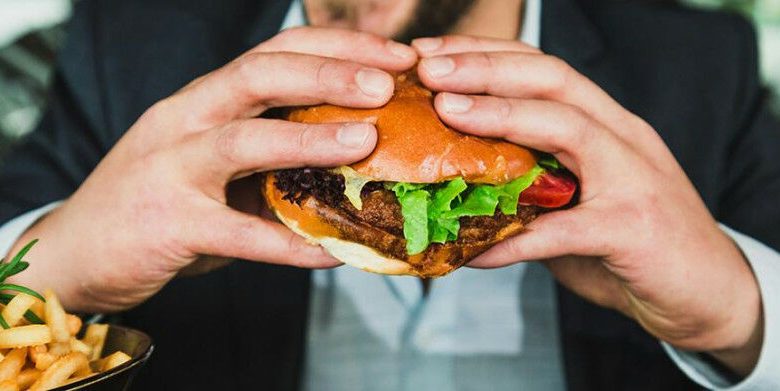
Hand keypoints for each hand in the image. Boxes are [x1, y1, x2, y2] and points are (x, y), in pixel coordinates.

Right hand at [8, 27, 416, 312]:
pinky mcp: (168, 224)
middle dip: (329, 73)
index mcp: (204, 98)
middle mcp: (185, 118)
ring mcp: (171, 168)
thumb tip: (353, 159)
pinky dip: (288, 244)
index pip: (275, 52)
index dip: (338, 49)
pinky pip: (237, 234)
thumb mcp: (212, 160)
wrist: (77, 249)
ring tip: (366, 142)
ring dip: (309, 139)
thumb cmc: (159, 200)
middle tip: (389, 84)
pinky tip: (333, 253)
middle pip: (259, 75)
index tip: (395, 58)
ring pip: (242, 141)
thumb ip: (268, 153)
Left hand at [413, 35, 761, 374]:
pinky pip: (562, 230)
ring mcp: (634, 178)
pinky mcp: (633, 229)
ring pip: (567, 126)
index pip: (544, 69)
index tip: (432, 56)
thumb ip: (533, 188)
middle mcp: (623, 138)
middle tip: (428, 70)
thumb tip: (460, 186)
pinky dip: (513, 238)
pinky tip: (472, 250)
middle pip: (553, 78)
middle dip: (486, 67)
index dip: (487, 54)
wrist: (709, 294)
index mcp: (606, 125)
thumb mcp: (580, 202)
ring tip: (446, 112)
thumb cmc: (634, 246)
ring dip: (501, 114)